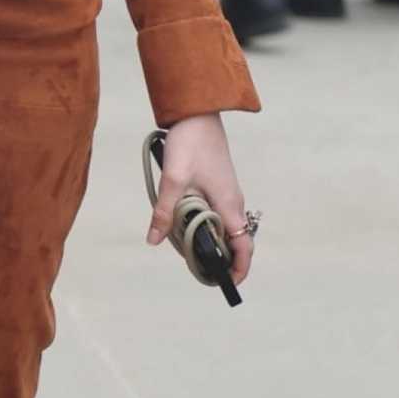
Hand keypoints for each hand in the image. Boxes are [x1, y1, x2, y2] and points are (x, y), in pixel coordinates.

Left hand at [146, 113, 253, 287]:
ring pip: (224, 227)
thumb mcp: (172, 180)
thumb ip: (163, 212)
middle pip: (234, 241)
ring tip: (187, 250)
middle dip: (220, 259)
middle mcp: (233, 202)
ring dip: (210, 241)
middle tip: (197, 270)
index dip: (239, 268)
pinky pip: (217, 213)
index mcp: (229, 204)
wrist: (197, 113)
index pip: (244, 246)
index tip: (227, 284)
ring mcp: (227, 193)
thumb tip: (154, 240)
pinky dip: (205, 224)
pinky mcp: (219, 185)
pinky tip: (183, 223)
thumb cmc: (190, 143)